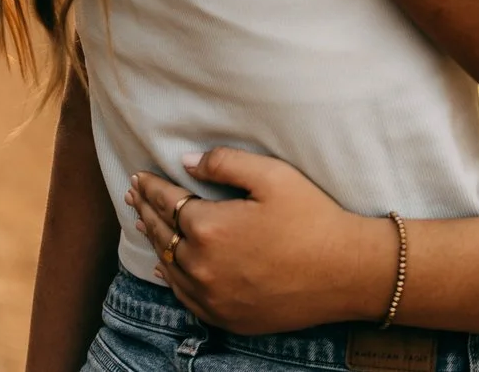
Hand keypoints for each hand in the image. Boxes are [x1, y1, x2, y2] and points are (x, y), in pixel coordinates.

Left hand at [128, 149, 397, 335]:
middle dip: (145, 210)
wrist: (345, 273)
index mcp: (209, 227)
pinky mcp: (224, 317)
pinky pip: (185, 296)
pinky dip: (170, 276)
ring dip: (154, 242)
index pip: (167, 202)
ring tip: (144, 223)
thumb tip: (186, 162)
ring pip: (169, 266)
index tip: (139, 176)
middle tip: (133, 195)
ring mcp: (211, 296)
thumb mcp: (273, 176)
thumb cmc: (312, 218)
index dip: (151, 186)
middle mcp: (201, 266)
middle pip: (161, 233)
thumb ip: (225, 162)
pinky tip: (163, 266)